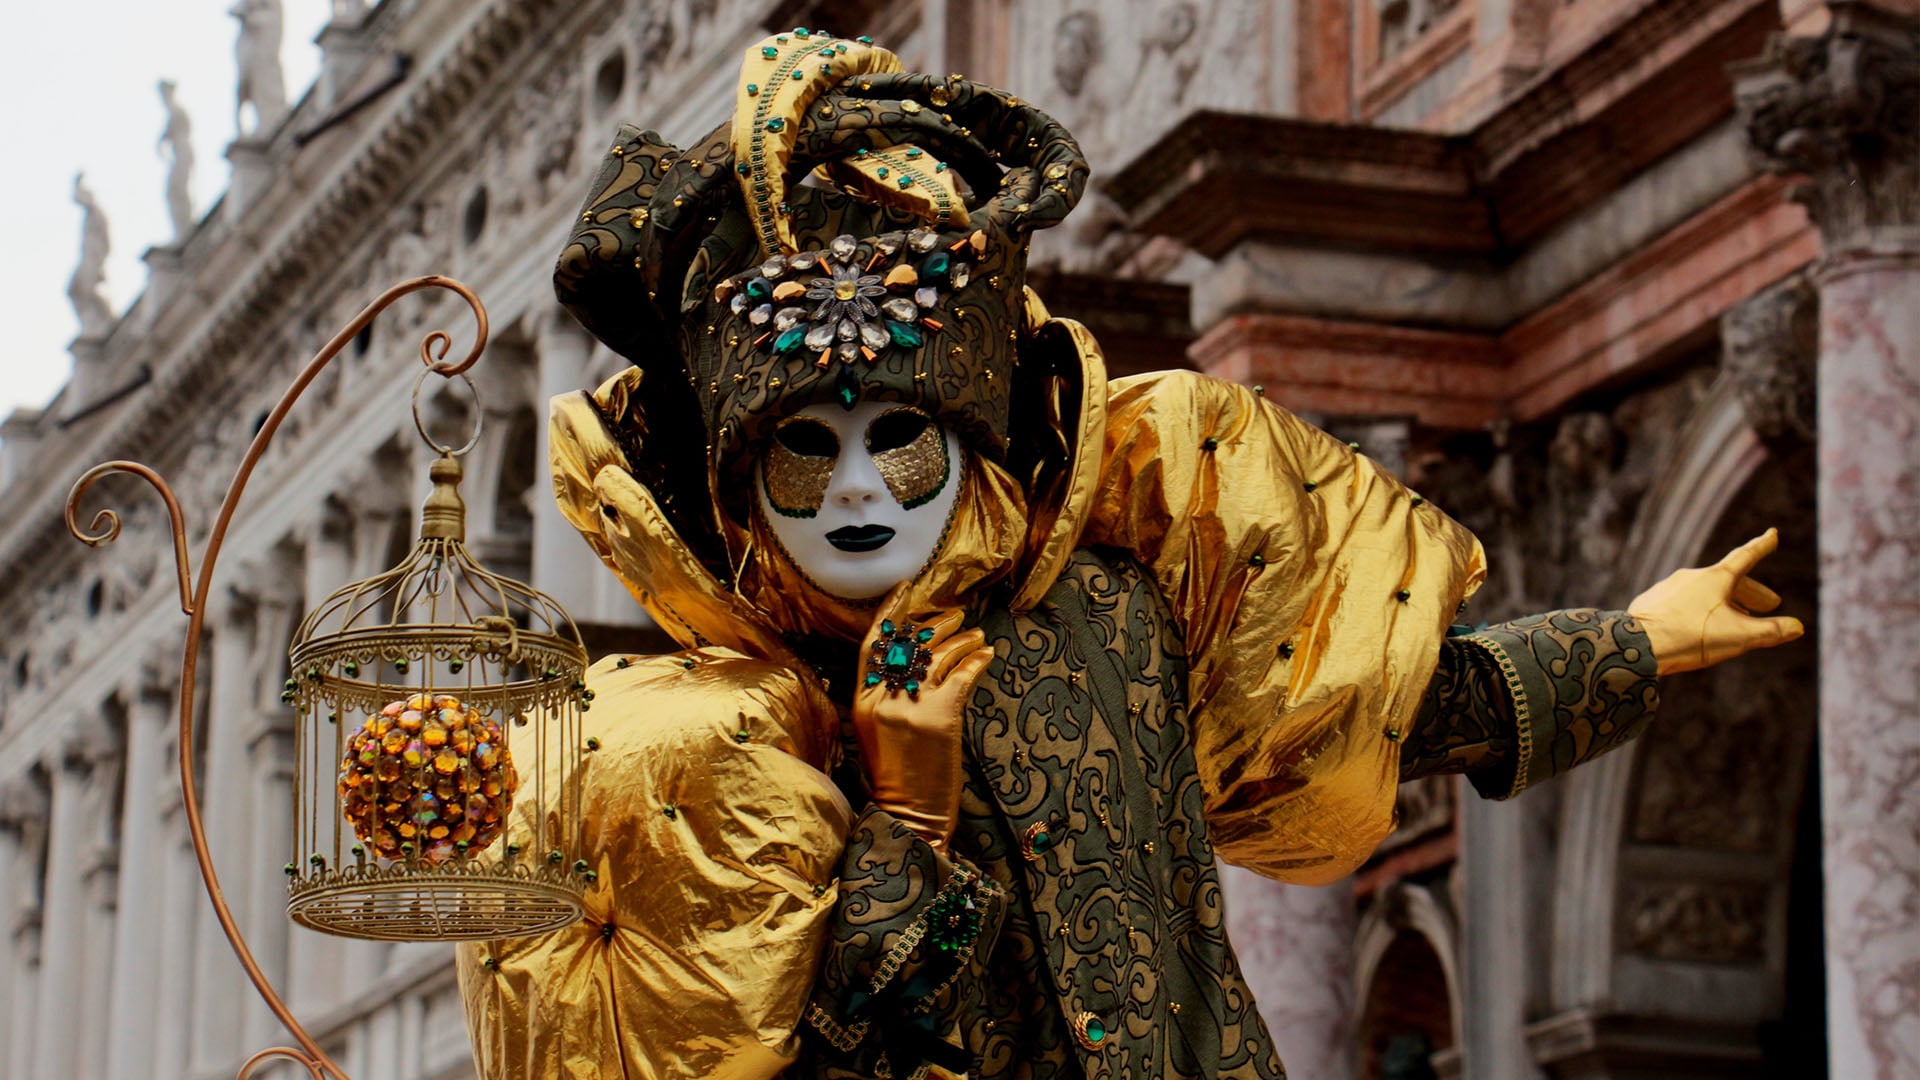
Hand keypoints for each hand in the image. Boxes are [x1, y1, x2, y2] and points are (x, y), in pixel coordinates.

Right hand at [851, 585, 995, 851]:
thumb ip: (886, 698)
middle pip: (909, 643)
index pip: (873, 643)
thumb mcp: (877, 733)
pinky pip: (961, 675)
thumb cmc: (896, 778)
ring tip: (976, 636)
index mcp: (862, 700)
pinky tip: (986, 655)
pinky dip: (976, 660)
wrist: (908, 815)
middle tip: (957, 616)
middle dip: (935, 624)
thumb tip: (912, 664)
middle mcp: (883, 698)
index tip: (907, 588)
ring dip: (961, 640)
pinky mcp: (939, 717)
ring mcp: (910, 706)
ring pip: (937, 656)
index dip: (890, 612)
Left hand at [1628, 528, 1804, 675]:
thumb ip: (1770, 631)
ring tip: (1738, 618)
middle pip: (1729, 580)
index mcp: (1715, 578)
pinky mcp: (1652, 602)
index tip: (1772, 533)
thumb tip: (1797, 627)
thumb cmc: (1690, 637)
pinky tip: (1699, 626)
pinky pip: (1683, 602)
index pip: (1745, 557)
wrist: (1636, 645)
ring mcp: (1669, 587)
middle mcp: (1692, 576)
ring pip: (1705, 592)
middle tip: (1770, 604)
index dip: (1762, 546)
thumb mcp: (1739, 637)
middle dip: (1751, 592)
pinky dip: (1699, 610)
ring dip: (1725, 603)